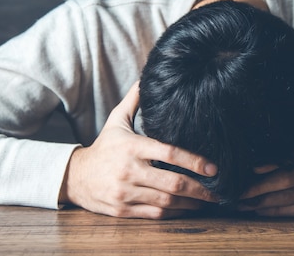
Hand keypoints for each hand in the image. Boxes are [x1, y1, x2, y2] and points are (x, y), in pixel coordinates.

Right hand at [59, 82, 218, 218]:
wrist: (75, 177)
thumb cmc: (103, 147)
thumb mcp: (116, 121)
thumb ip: (134, 100)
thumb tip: (145, 78)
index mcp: (132, 147)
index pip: (168, 153)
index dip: (194, 161)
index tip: (213, 167)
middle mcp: (130, 171)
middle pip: (173, 182)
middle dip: (200, 188)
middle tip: (218, 190)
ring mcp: (126, 192)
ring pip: (167, 202)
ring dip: (191, 203)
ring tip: (208, 201)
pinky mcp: (123, 210)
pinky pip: (155, 214)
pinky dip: (175, 213)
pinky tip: (187, 208)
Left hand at [238, 94, 293, 216]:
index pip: (293, 155)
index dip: (271, 163)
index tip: (250, 167)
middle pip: (286, 180)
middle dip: (259, 187)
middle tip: (237, 192)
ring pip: (290, 198)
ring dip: (264, 202)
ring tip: (243, 204)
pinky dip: (281, 212)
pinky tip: (263, 212)